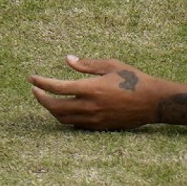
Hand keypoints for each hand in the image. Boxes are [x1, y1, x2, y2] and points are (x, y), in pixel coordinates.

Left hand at [28, 56, 166, 129]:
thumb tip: (68, 59)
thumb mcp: (113, 66)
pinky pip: (75, 124)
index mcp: (91, 88)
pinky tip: (67, 109)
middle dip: (41, 99)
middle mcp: (89, 106)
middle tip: (36, 91)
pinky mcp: (99, 126)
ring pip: (62, 118)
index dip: (41, 83)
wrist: (154, 102)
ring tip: (49, 101)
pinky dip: (66, 117)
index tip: (32, 79)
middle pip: (54, 106)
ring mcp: (94, 118)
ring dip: (52, 110)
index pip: (57, 87)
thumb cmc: (135, 80)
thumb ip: (88, 64)